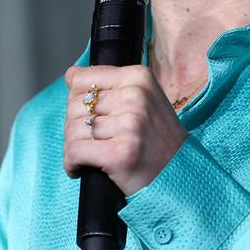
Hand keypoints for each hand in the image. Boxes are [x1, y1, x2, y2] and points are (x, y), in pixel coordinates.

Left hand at [63, 65, 188, 196]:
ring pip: (72, 130)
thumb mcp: (142, 100)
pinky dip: (72, 164)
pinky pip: (74, 153)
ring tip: (90, 157)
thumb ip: (109, 85)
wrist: (178, 175)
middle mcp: (136, 96)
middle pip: (74, 106)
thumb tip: (70, 74)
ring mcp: (130, 125)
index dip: (77, 102)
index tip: (91, 118)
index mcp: (139, 77)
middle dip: (75, 128)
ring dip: (73, 148)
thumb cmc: (156, 138)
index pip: (81, 79)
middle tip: (91, 143)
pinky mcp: (120, 154)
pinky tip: (81, 169)